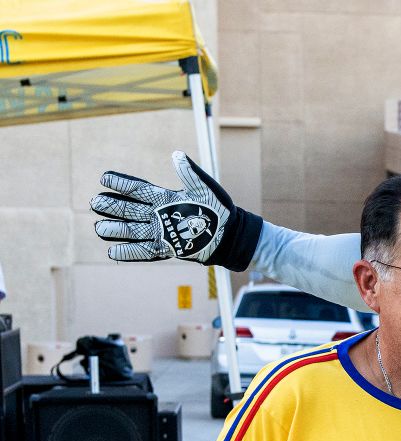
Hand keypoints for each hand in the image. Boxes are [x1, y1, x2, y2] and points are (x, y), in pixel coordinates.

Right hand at [91, 151, 258, 269]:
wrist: (230, 234)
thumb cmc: (219, 208)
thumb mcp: (205, 188)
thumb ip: (189, 173)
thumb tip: (176, 154)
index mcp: (165, 197)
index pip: (139, 189)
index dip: (122, 183)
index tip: (104, 178)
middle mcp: (159, 214)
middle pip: (130, 210)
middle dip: (112, 207)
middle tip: (96, 202)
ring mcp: (161, 232)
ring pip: (133, 231)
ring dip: (116, 230)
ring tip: (99, 228)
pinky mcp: (167, 248)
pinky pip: (145, 251)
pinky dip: (130, 252)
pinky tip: (112, 252)